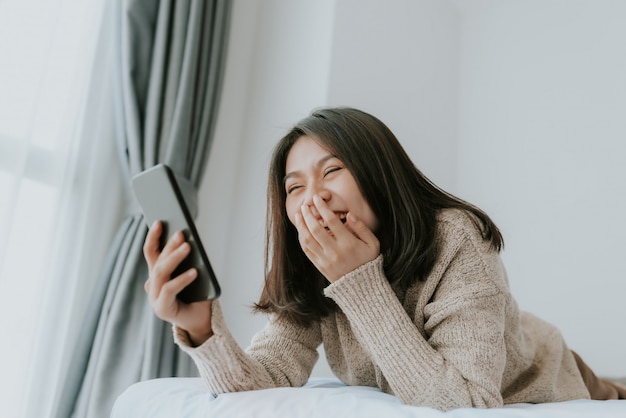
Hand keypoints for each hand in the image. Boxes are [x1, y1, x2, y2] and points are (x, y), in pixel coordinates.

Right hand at [143, 221, 212, 345]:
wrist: (201, 322)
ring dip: (174, 258)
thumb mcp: (194, 274)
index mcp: (157, 275)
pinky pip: (170, 290)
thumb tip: (190, 242)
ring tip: (188, 246)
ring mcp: (155, 297)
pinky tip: (194, 272)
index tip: (159, 221)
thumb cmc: (198, 296)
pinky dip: (182, 279)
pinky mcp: (162, 309)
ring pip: (161, 273)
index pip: (151, 252)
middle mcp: (152, 285)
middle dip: (168, 245)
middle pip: (157, 261)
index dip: (154, 237)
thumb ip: (189, 261)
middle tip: (181, 233)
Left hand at [295, 195, 379, 281]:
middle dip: (308, 214)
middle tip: (305, 204)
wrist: (362, 286)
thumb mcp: (373, 244)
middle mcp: (334, 251)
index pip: (331, 221)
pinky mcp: (319, 266)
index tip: (317, 199)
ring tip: (299, 214)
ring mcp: (325, 259)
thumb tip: (349, 214)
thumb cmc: (368, 261)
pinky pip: (306, 250)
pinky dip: (301, 238)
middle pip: (315, 229)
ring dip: (301, 225)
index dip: (322, 208)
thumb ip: (362, 228)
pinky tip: (301, 229)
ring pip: (307, 239)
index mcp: (348, 243)